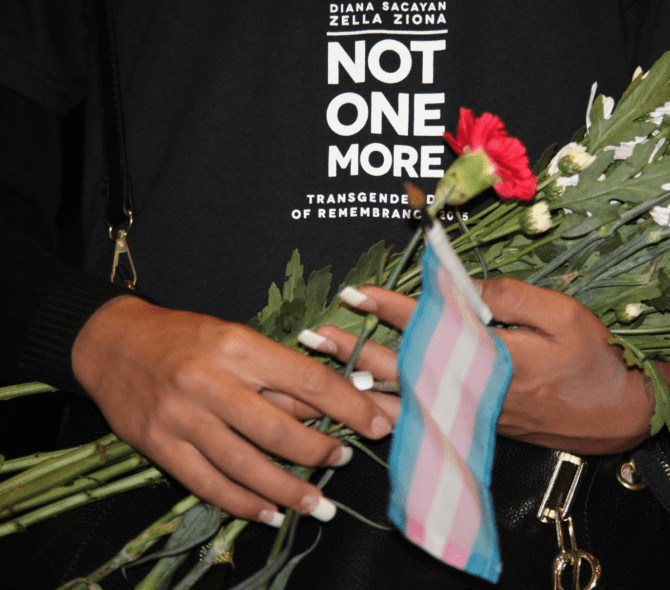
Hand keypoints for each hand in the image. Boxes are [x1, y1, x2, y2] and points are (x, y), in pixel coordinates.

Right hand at [71, 295, 393, 525]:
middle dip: (320, 452)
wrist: (111, 342)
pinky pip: (208, 484)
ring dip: (288, 490)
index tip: (378, 425)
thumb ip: (282, 371)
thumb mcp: (238, 338)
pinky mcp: (159, 446)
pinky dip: (242, 504)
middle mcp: (210, 382)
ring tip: (318, 504)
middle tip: (345, 461)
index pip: (308, 381)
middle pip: (279, 430)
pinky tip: (269, 513)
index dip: (349, 408)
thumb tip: (341, 397)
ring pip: (246, 465)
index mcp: (238, 346)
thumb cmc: (186, 337)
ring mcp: (182, 418)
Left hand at [313, 279, 669, 454]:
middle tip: (318, 336)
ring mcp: (475, 413)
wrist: (619, 417)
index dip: (391, 307)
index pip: (429, 326)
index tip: (357, 293)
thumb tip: (461, 286)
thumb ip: (508, 297)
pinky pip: (427, 420)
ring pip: (409, 401)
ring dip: (366, 385)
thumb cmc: (594, 362)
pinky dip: (395, 414)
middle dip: (359, 350)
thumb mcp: (561, 315)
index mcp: (492, 357)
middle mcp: (475, 390)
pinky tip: (372, 411)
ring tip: (329, 374)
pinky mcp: (481, 426)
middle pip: (405, 368)